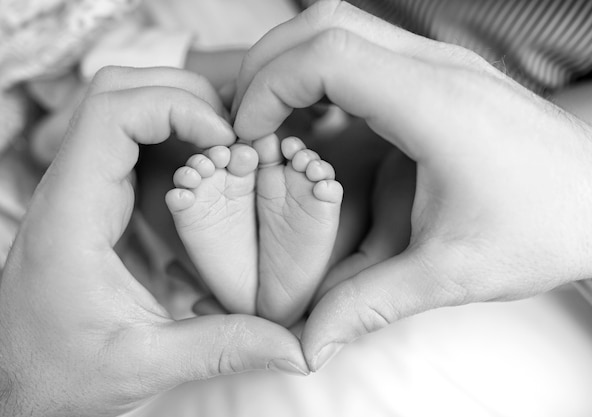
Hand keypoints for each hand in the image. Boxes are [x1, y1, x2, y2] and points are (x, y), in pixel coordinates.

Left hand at [0, 66, 306, 416]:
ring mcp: (81, 191)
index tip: (224, 141)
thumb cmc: (58, 373)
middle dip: (184, 97)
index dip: (177, 108)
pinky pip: (132, 143)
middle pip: (116, 91)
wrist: (13, 382)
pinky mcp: (96, 202)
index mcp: (73, 215)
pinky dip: (174, 139)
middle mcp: (71, 189)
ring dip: (180, 113)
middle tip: (232, 136)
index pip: (112, 112)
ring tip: (225, 148)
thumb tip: (294, 347)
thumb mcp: (144, 365)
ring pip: (123, 108)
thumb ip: (222, 348)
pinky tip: (206, 172)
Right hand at [232, 0, 591, 369]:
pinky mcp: (444, 78)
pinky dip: (326, 79)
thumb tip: (312, 343)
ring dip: (296, 67)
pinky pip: (368, 54)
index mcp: (434, 103)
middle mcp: (437, 68)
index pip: (325, 55)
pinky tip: (322, 127)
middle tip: (248, 122)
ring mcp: (443, 66)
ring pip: (344, 29)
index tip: (248, 136)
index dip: (268, 87)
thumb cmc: (546, 229)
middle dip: (268, 66)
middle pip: (323, 24)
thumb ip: (371, 303)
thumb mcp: (451, 273)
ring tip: (275, 122)